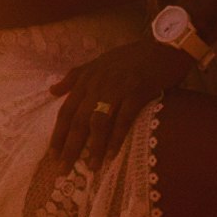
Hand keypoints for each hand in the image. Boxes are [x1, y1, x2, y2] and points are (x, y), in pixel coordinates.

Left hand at [52, 37, 189, 166]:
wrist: (164, 46)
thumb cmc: (132, 56)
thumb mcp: (99, 62)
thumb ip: (75, 77)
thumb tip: (52, 91)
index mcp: (87, 78)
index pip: (67, 110)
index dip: (59, 133)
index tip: (52, 154)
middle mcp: (98, 83)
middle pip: (79, 120)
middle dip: (70, 147)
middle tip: (64, 170)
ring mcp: (118, 87)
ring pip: (99, 122)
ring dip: (94, 147)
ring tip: (91, 167)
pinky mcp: (138, 91)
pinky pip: (124, 118)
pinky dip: (118, 137)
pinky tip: (113, 154)